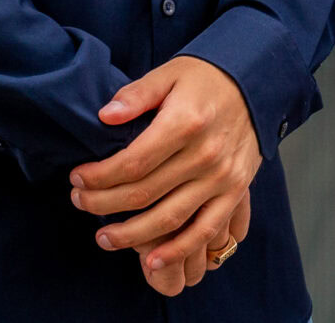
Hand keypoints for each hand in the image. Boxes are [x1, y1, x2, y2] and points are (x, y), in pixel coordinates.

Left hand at [69, 56, 260, 291]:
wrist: (257, 82)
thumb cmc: (206, 78)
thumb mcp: (169, 74)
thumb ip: (136, 95)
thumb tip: (105, 116)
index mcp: (186, 123)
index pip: (132, 162)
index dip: (99, 176)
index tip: (77, 177)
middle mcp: (205, 154)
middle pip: (144, 192)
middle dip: (103, 203)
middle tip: (80, 202)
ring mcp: (222, 177)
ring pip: (169, 218)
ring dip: (131, 235)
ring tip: (103, 238)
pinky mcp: (235, 191)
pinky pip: (205, 229)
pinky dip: (179, 250)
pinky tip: (152, 261)